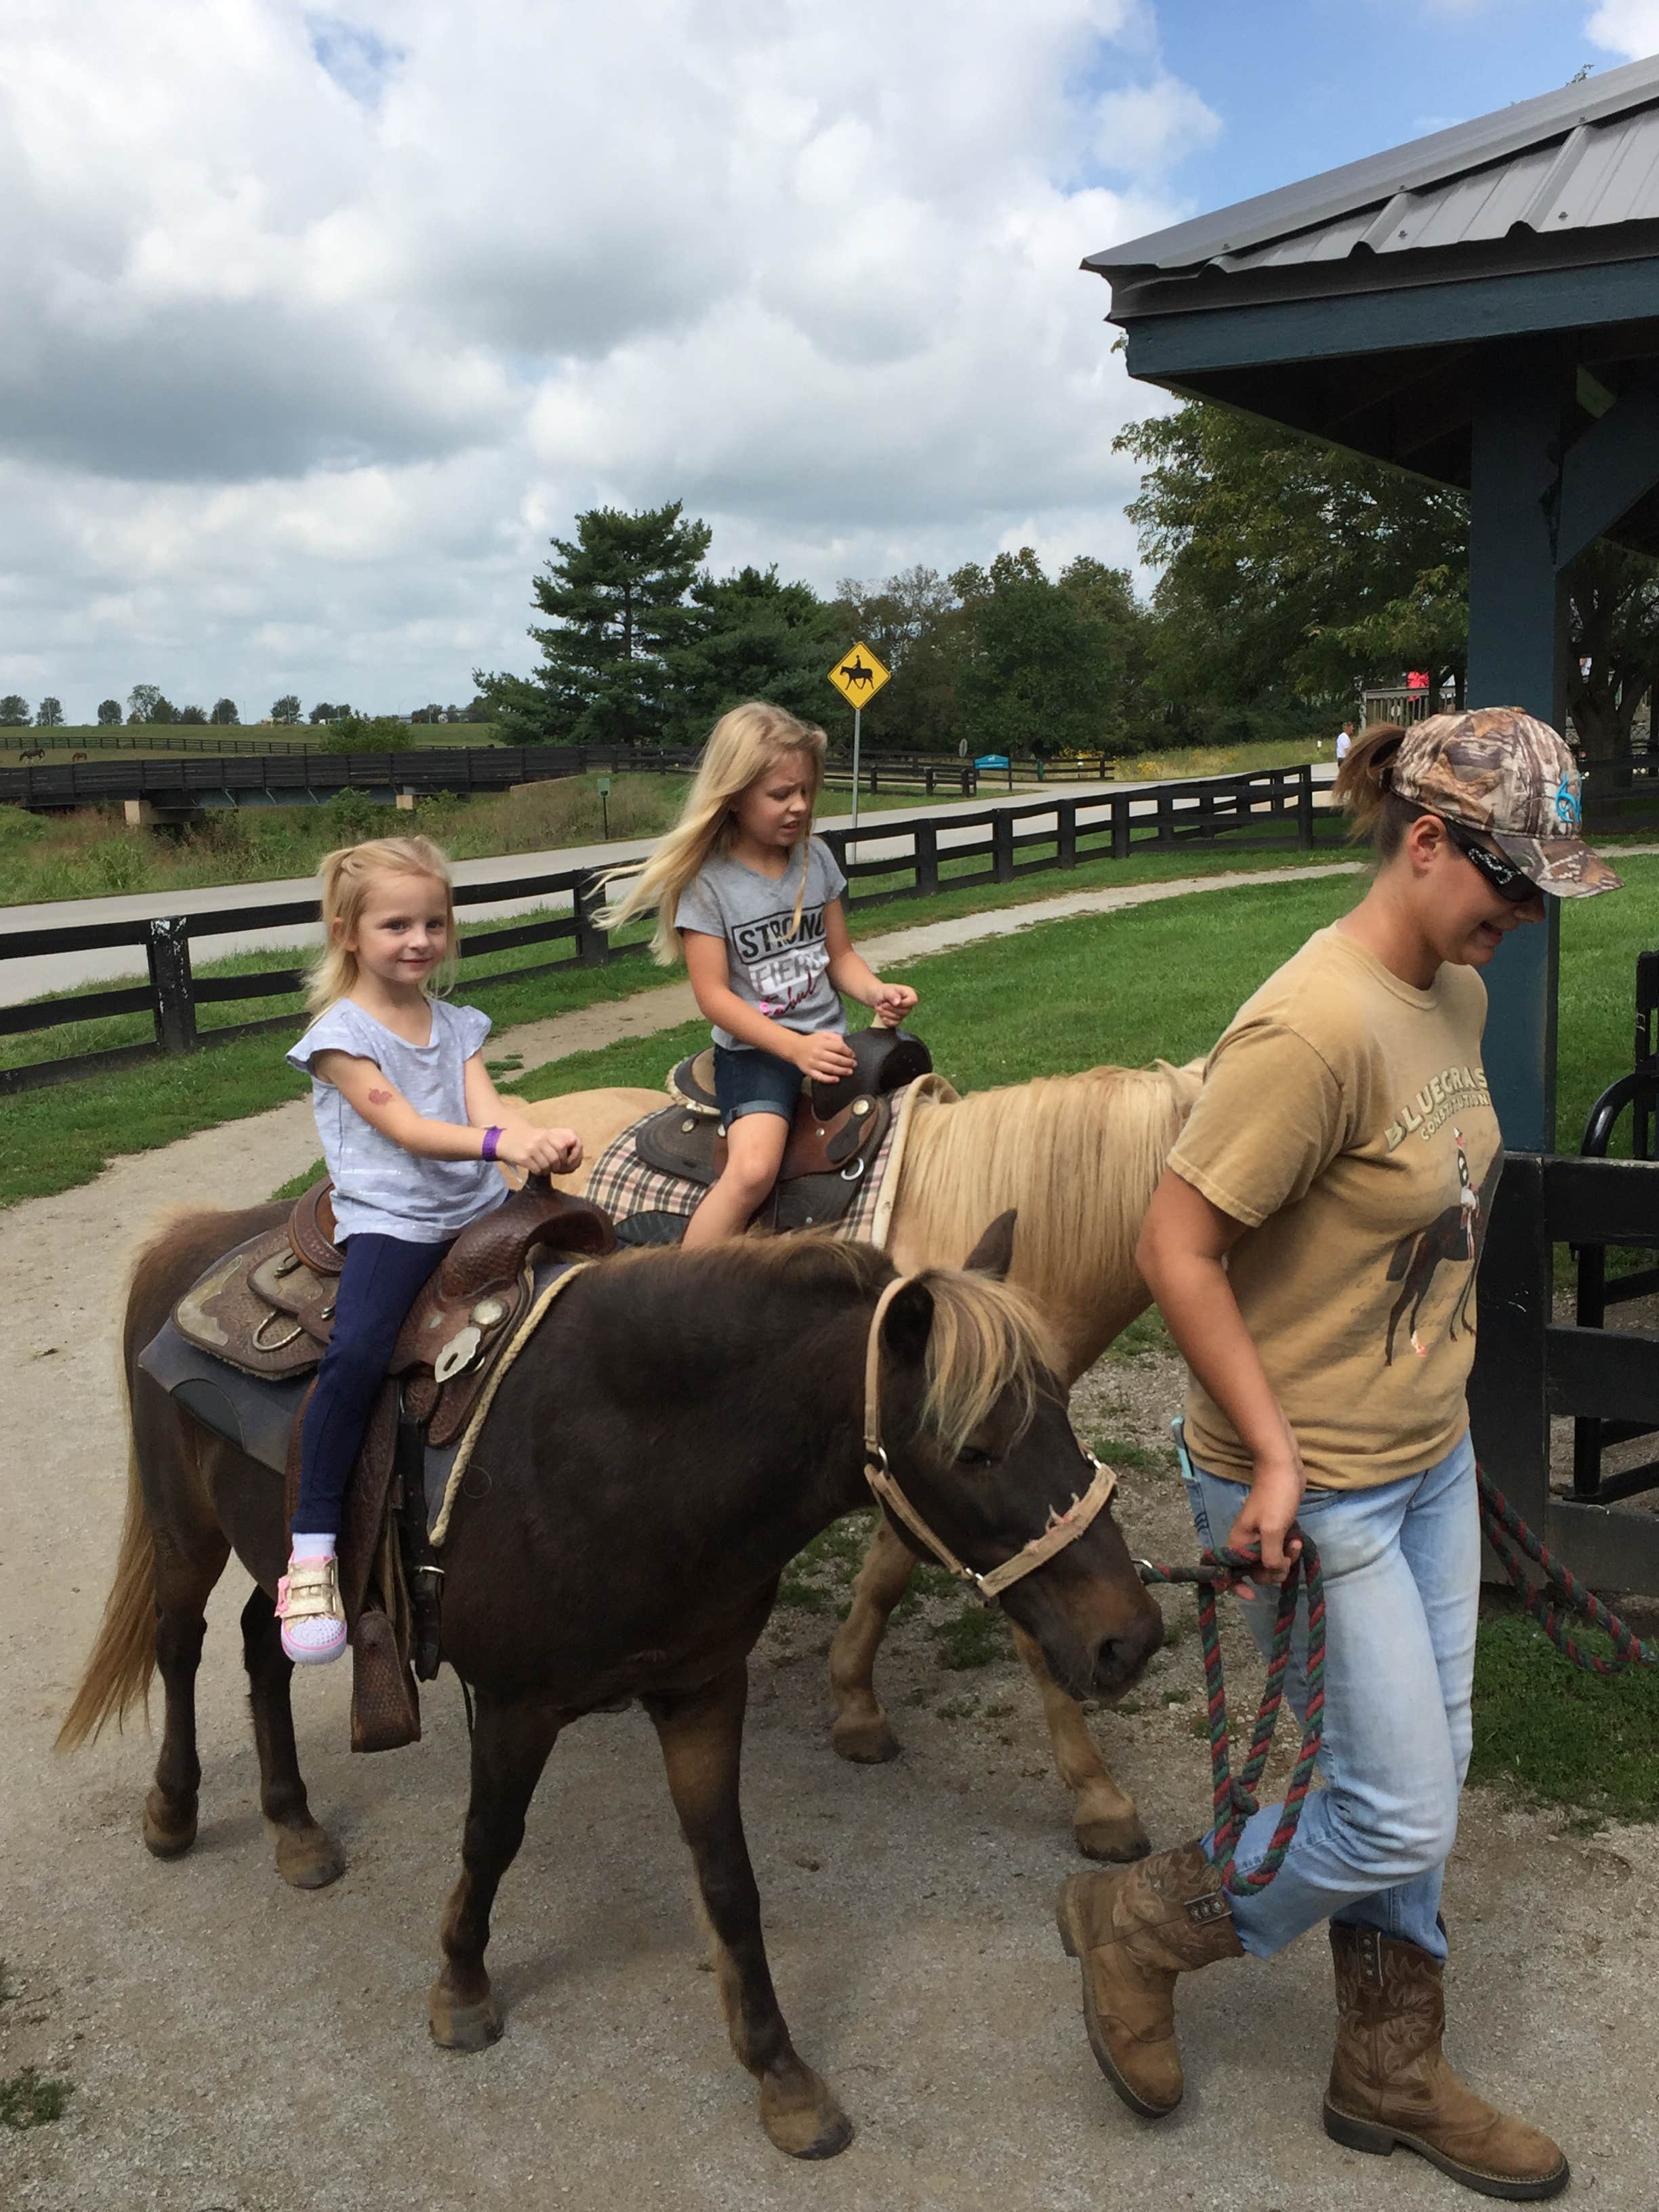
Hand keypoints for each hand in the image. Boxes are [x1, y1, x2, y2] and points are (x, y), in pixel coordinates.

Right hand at [495, 1122, 582, 1173]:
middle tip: (552, 1168)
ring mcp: (531, 1149)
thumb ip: (552, 1142)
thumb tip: (567, 1155)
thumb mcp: (539, 1135)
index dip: (564, 1157)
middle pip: (556, 1159)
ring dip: (546, 1170)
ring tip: (543, 1169)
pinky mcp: (524, 1158)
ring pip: (547, 1166)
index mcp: (545, 1134)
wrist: (503, 1139)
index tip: (561, 1161)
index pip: (562, 1147)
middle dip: (556, 1166)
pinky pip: (537, 1169)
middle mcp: (539, 1140)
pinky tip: (535, 1169)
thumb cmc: (524, 1138)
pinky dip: (538, 1172)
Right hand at [792, 1031, 857, 1082]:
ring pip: (830, 1069)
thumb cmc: (812, 1042)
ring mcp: (813, 1063)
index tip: (853, 1055)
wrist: (795, 1048)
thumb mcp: (823, 1035)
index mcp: (822, 1043)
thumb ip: (835, 1037)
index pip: (839, 1047)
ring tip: (850, 1072)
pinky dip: (829, 1079)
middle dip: (848, 1062)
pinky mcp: (809, 1071)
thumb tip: (845, 1045)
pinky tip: (837, 1079)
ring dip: (842, 1071)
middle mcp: (818, 1053)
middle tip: (854, 1064)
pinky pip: (820, 1077)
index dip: (848, 1052)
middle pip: (837, 1059)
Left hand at [870, 981, 917, 1028]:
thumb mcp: (886, 990)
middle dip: (890, 1009)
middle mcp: (909, 1004)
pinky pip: (895, 1023)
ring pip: (899, 1018)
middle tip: (881, 1005)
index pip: (913, 1001)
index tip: (892, 1003)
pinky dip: (886, 1020)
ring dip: (886, 1014)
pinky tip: (881, 1015)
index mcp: (910, 994)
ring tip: (879, 1008)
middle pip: (905, 1011)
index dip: (903, 1004)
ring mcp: (904, 1013)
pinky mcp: (898, 1019)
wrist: (876, 997)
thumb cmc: (883, 991)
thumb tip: (898, 1003)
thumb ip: (892, 995)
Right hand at [1223, 1450, 1305, 1595]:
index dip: (1236, 1586)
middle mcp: (1246, 1542)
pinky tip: (1296, 1539)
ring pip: (1270, 1562)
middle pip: (1256, 1571)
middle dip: (1273, 1570)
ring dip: (1284, 1559)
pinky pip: (1279, 1551)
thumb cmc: (1275, 1498)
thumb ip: (1269, 1557)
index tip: (1252, 1595)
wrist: (1284, 1469)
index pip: (1229, 1571)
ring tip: (1295, 1543)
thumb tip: (1275, 1570)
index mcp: (1238, 1542)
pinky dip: (1288, 1551)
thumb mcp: (1272, 1530)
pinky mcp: (1275, 1531)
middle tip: (1286, 1556)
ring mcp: (1261, 1537)